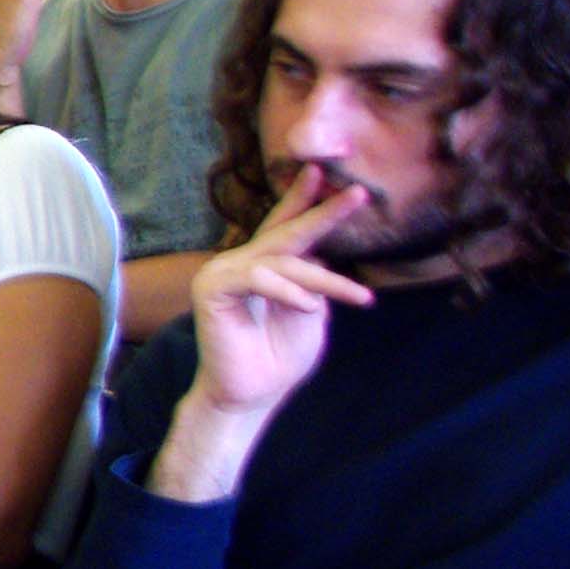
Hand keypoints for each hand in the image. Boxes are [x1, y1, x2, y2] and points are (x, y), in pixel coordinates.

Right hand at [184, 164, 374, 419]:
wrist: (250, 395)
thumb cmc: (280, 358)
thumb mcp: (311, 313)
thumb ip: (313, 283)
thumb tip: (319, 258)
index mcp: (263, 267)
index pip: (283, 226)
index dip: (302, 199)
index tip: (324, 173)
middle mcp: (240, 263)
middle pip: (286, 231)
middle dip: (324, 212)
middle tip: (358, 194)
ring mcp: (222, 273)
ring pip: (284, 260)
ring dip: (325, 279)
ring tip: (358, 298)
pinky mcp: (211, 288)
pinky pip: (260, 277)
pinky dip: (289, 291)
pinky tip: (308, 308)